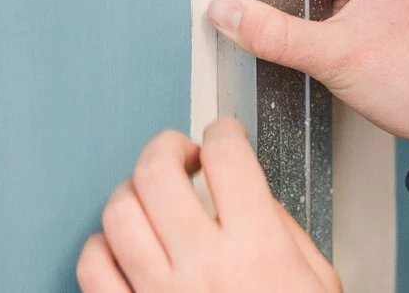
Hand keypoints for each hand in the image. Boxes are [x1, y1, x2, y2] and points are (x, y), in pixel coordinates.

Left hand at [78, 119, 340, 292]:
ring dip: (132, 191)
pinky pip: (92, 268)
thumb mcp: (316, 280)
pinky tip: (123, 245)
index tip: (222, 135)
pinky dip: (100, 246)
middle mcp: (203, 268)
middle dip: (167, 147)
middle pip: (158, 171)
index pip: (228, 156)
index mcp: (257, 251)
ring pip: (118, 212)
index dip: (223, 131)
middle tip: (180, 152)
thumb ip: (280, 229)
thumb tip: (246, 190)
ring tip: (150, 194)